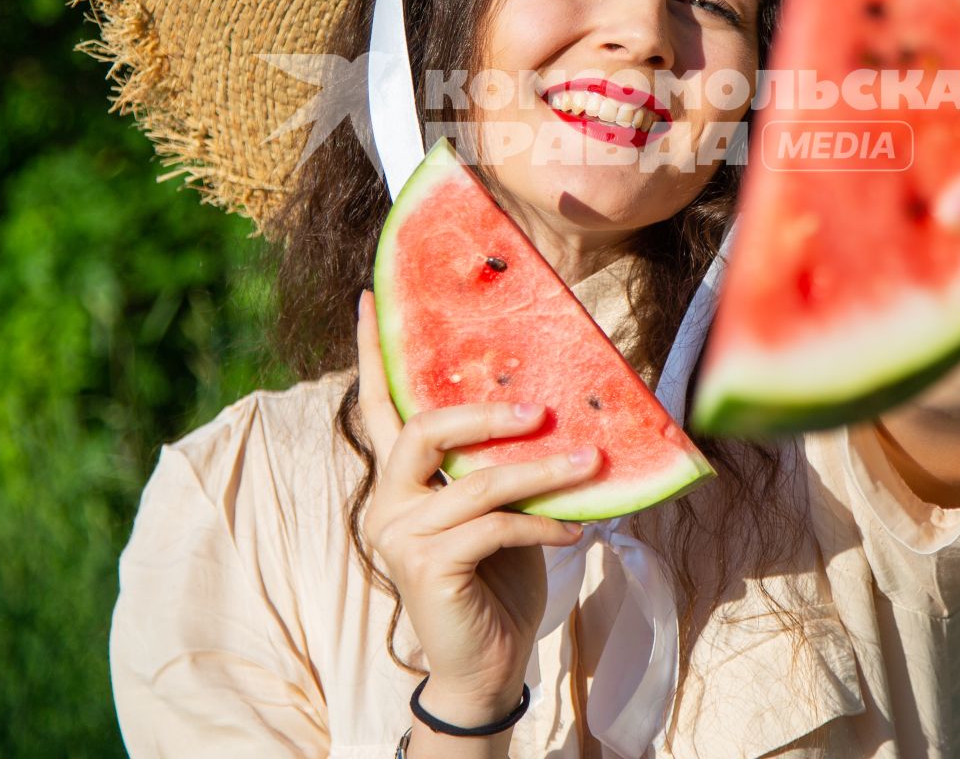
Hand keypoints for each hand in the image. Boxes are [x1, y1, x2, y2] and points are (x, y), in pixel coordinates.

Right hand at [353, 291, 594, 722]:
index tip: (371, 295)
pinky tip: (574, 529)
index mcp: (398, 479)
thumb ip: (497, 464)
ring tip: (588, 462)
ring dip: (539, 471)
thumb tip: (547, 409)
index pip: (378, 406)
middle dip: (484, 413)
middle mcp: (387, 501)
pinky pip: (494, 526)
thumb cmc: (496, 578)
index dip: (371, 351)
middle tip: (542, 409)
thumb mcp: (497, 510)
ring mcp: (399, 535)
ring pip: (473, 480)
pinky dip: (541, 522)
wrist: (486, 663)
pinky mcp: (426, 567)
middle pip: (421, 429)